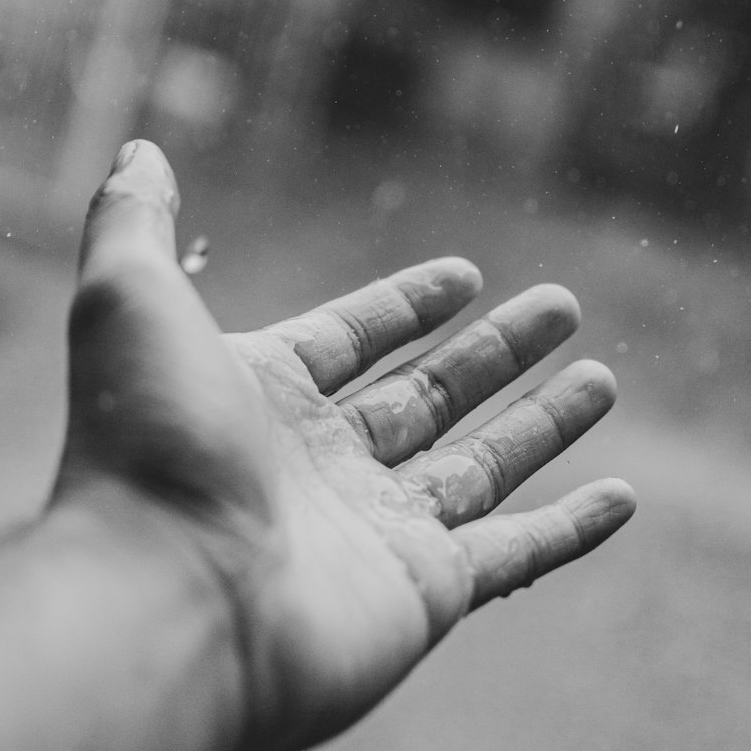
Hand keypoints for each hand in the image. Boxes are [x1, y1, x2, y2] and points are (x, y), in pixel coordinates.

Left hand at [61, 140, 634, 750]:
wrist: (163, 602)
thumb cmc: (146, 446)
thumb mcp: (128, 298)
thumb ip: (134, 218)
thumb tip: (139, 148)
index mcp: (263, 396)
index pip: (351, 339)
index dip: (407, 305)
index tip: (466, 274)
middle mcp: (323, 465)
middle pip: (430, 395)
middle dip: (497, 351)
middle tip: (564, 304)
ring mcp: (377, 532)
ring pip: (481, 466)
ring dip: (545, 423)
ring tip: (604, 378)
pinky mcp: (426, 593)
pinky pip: (518, 554)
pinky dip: (572, 529)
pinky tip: (622, 495)